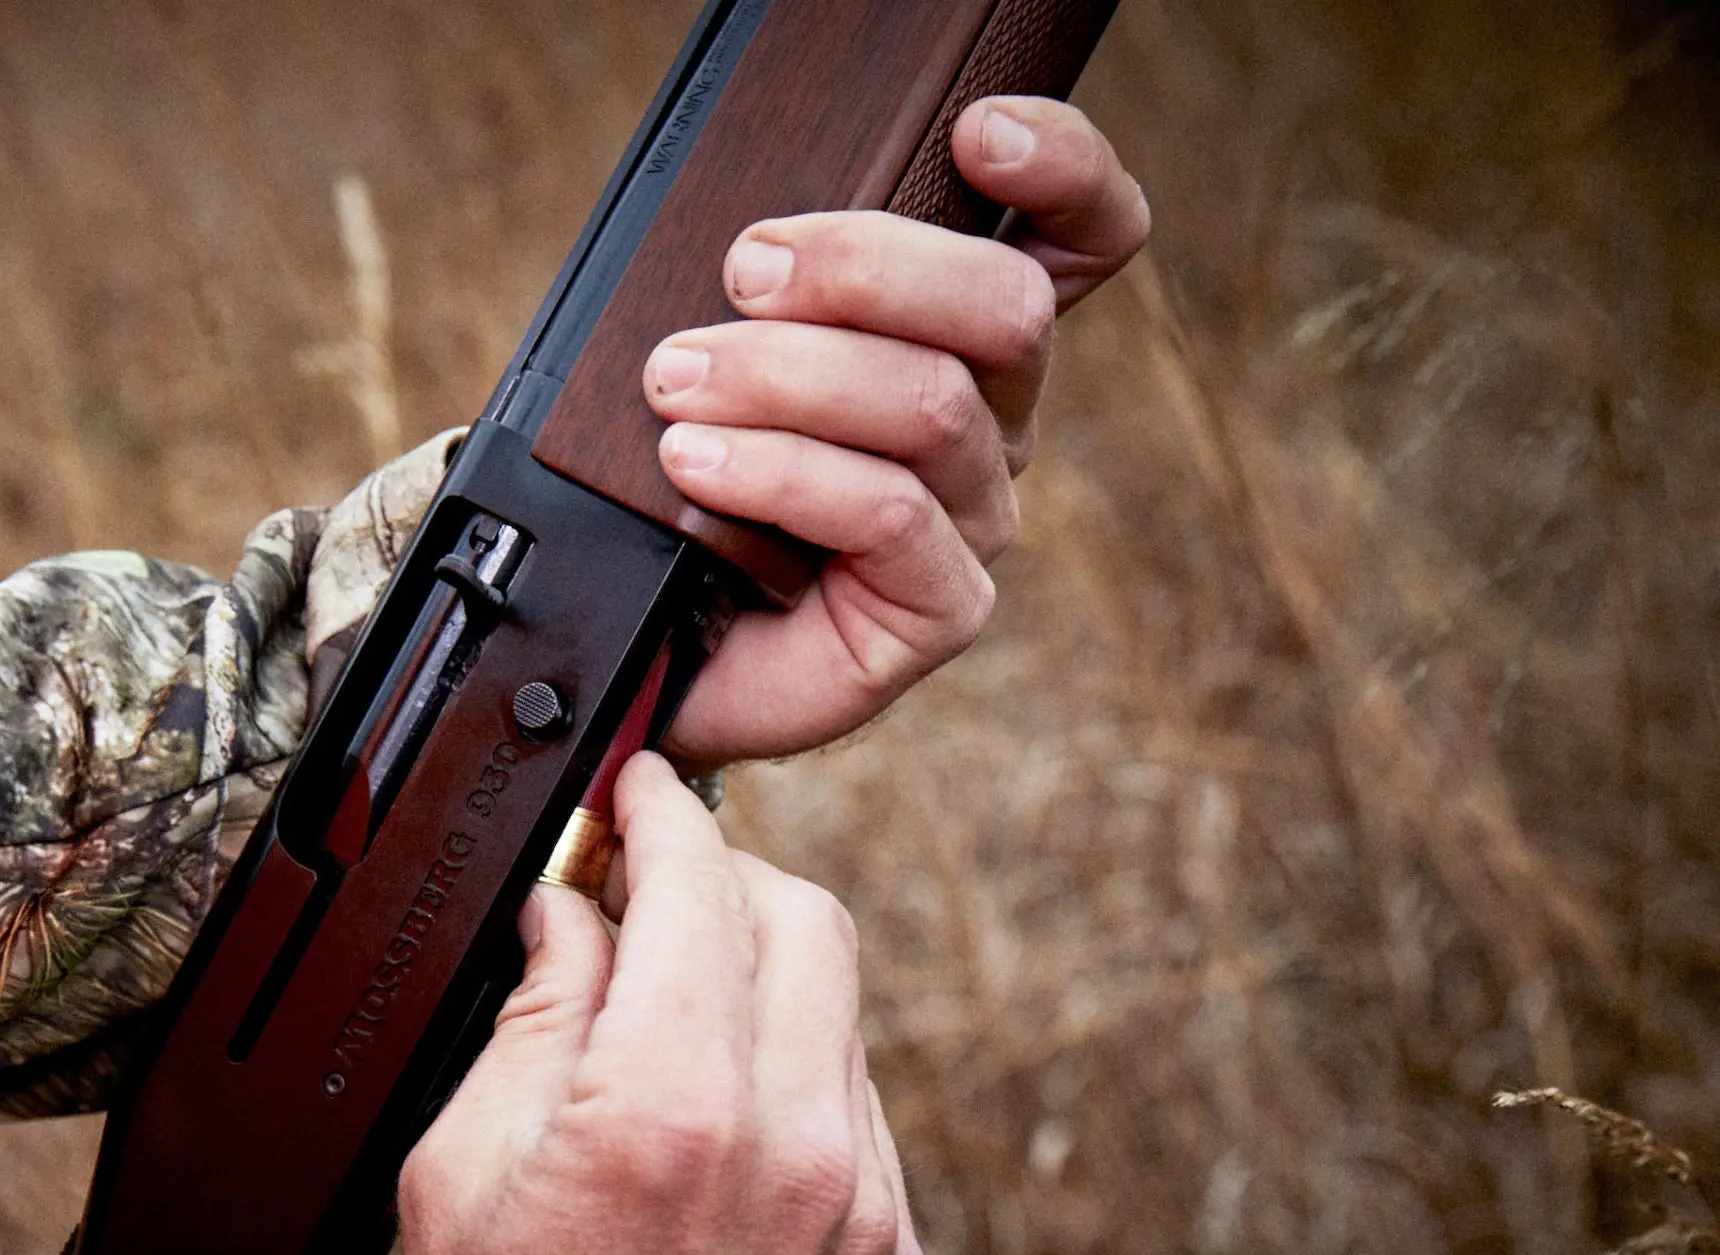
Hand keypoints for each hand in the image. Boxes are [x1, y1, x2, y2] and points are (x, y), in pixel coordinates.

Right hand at [393, 755, 924, 1254]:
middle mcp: (792, 1143)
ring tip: (680, 1018)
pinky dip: (799, 1075)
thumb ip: (534, 1014)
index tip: (642, 789)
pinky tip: (727, 1116)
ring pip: (843, 1011)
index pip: (699, 885)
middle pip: (806, 918)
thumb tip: (570, 912)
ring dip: (767, 977)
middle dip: (730, 876)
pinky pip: (860, 1112)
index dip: (665, 811)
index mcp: (669, 1106)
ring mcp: (861, 1206)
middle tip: (658, 891)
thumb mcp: (461, 1170)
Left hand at [649, 96, 1149, 762]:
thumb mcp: (728, 360)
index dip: (1065, 173)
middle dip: (865, 268)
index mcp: (964, 343)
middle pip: (1003, 307)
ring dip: (786, 377)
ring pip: (929, 405)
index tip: (975, 133)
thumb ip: (774, 290)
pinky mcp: (941, 610)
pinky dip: (779, 473)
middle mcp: (994, 425)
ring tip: (676, 382)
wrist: (651, 643)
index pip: (1081, 242)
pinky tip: (695, 462)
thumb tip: (756, 240)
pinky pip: (886, 513)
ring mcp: (975, 520)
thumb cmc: (687, 486)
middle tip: (743, 274)